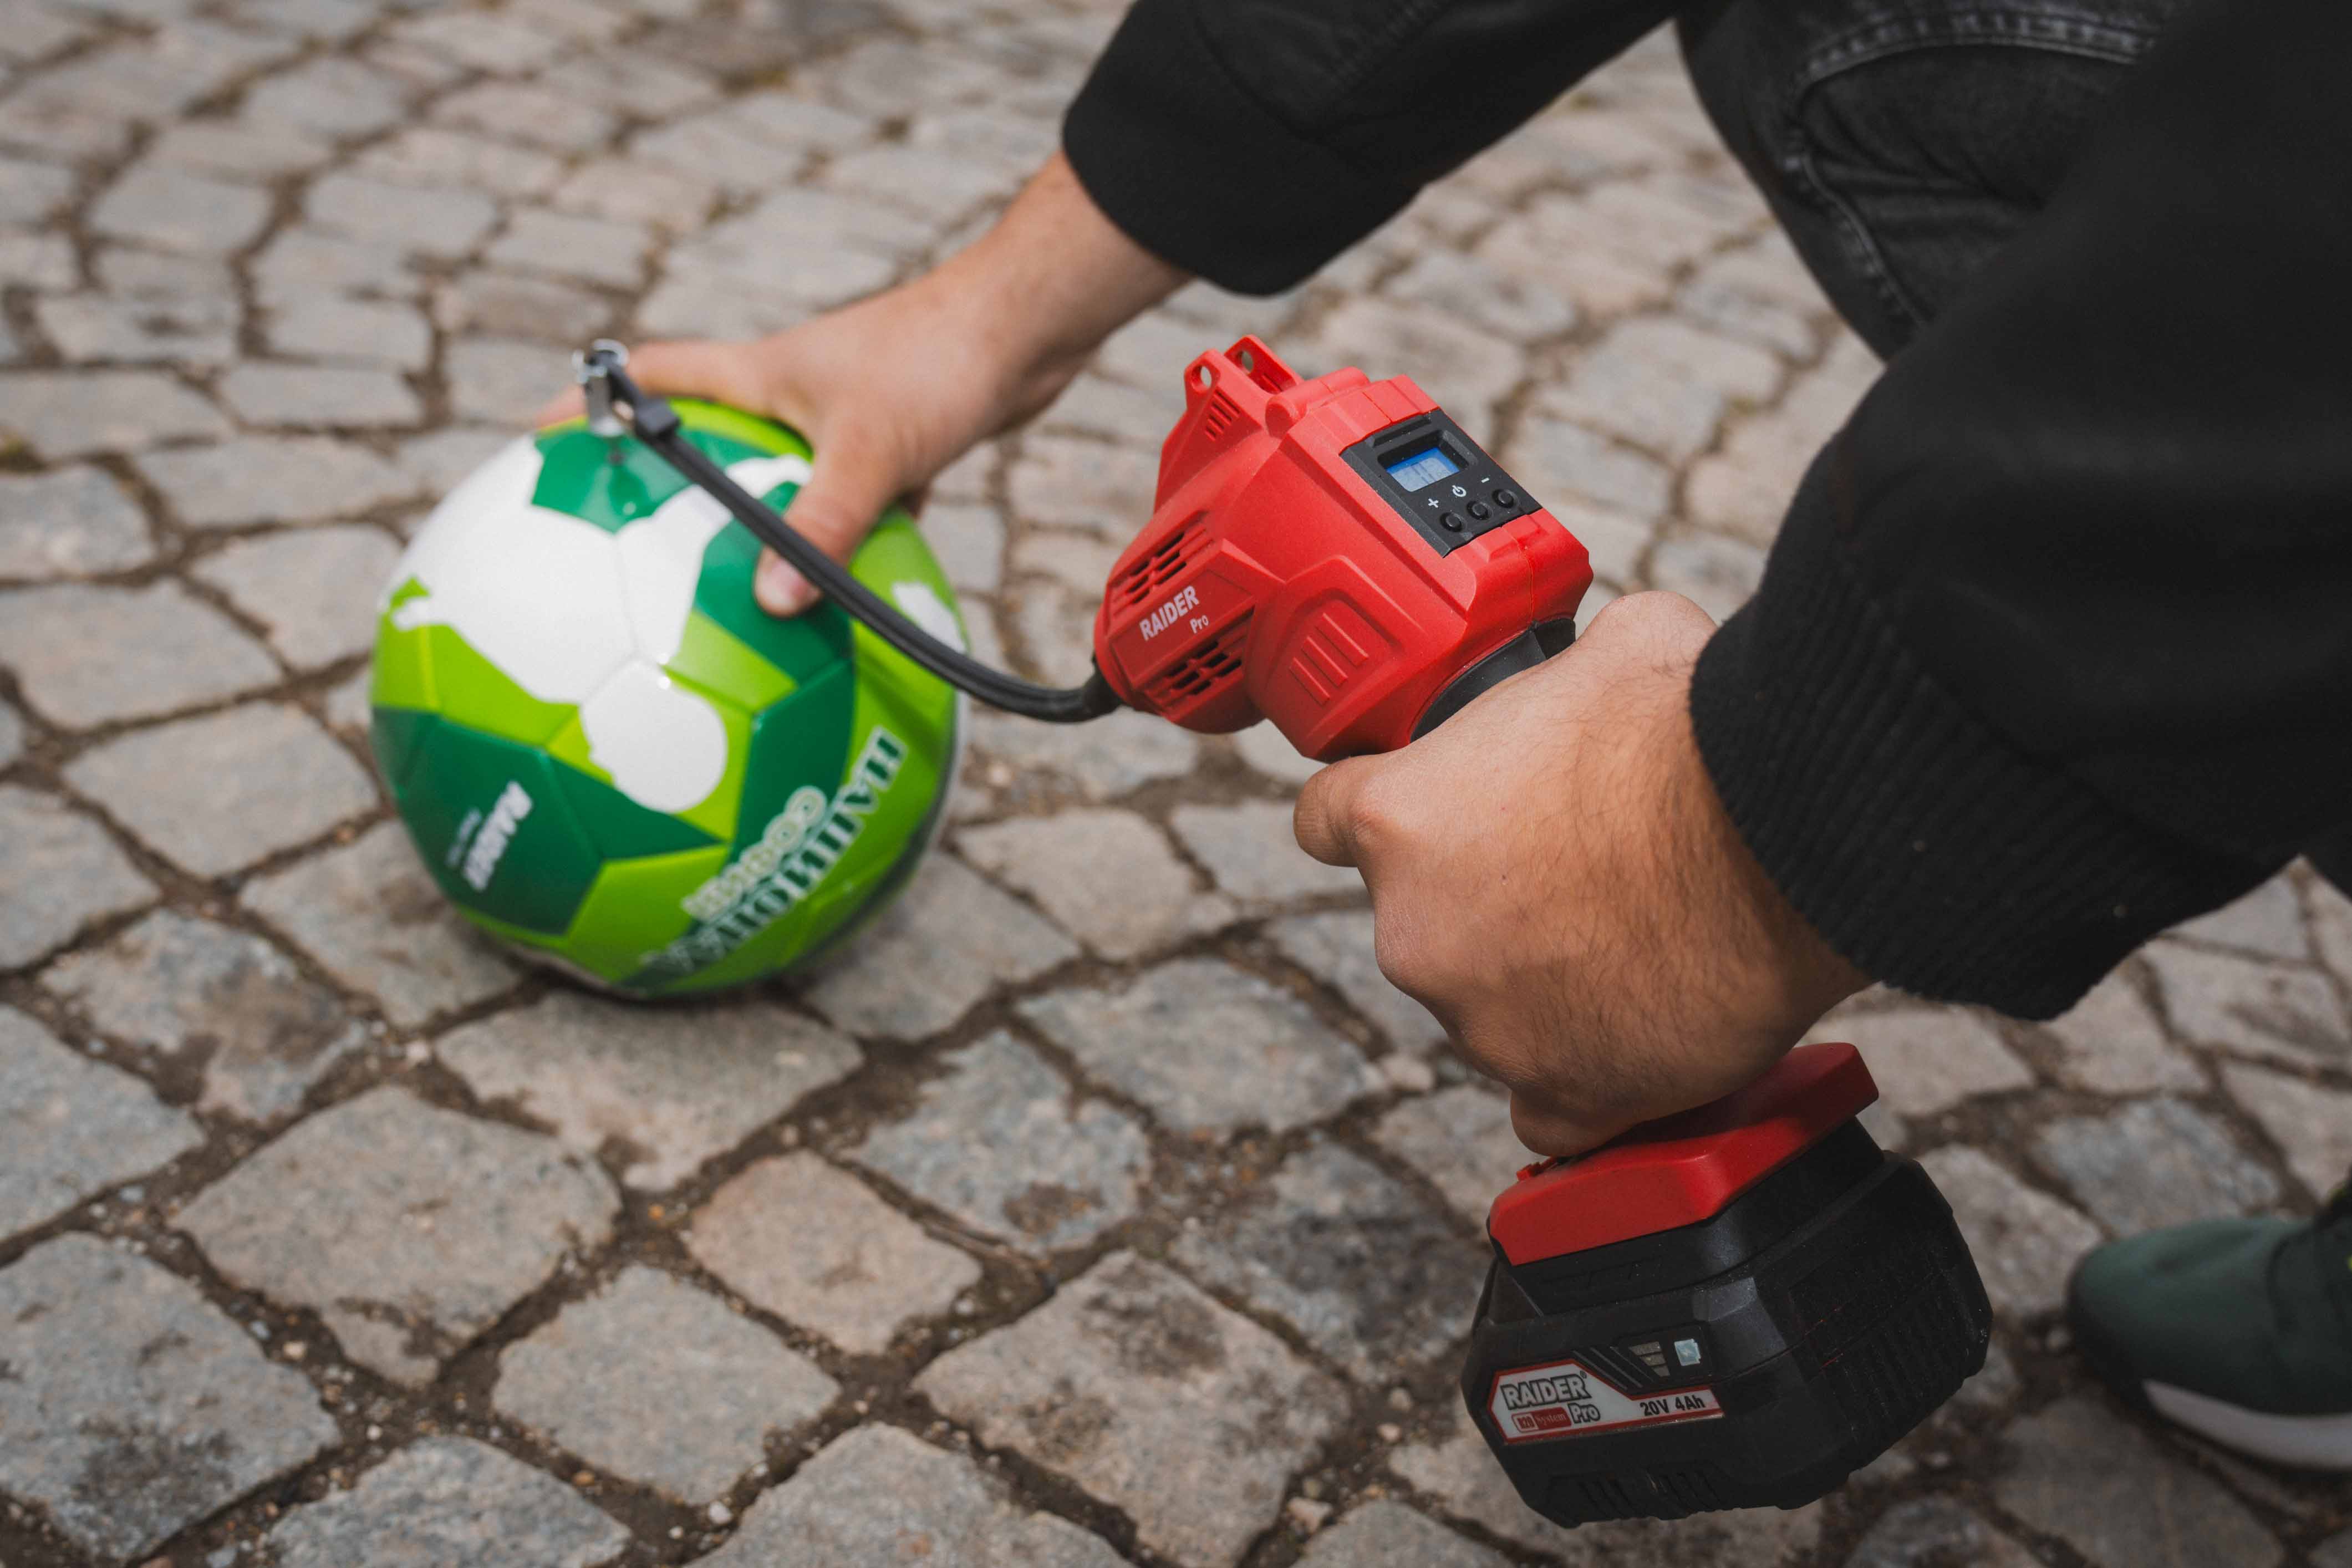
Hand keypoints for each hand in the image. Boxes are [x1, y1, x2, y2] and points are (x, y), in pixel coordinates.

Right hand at [539, 153, 1186, 613]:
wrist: (1029, 327)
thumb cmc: (940, 363)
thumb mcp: (871, 451)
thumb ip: (821, 525)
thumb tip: (768, 605)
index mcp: (759, 376)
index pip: (650, 380)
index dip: (590, 405)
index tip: (533, 442)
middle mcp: (791, 394)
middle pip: (707, 441)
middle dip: (667, 488)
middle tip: (621, 547)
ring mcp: (841, 421)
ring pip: (780, 484)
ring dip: (756, 530)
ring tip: (720, 596)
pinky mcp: (893, 447)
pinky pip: (848, 512)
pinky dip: (837, 553)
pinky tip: (835, 612)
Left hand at [1293, 593, 1866, 1155]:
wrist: (1779, 835)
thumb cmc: (1686, 733)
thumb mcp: (1612, 647)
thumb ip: (1564, 676)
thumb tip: (1599, 671)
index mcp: (1397, 819)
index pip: (1326, 821)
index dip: (1382, 812)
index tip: (1428, 817)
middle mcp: (1413, 933)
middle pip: (1421, 920)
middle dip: (1484, 899)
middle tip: (1578, 871)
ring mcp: (1480, 1025)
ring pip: (1488, 1006)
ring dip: (1542, 981)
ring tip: (1639, 937)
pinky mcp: (1561, 1095)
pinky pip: (1550, 1106)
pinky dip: (1585, 1079)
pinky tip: (1630, 1039)